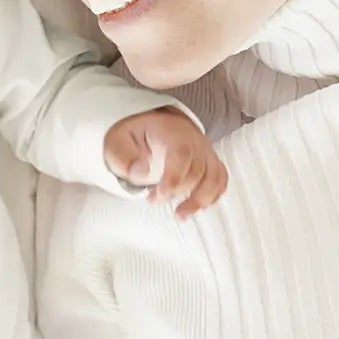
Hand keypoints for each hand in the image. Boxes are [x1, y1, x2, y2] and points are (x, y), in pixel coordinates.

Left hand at [104, 107, 227, 217]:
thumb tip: (142, 173)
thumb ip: (124, 159)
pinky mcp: (210, 162)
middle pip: (197, 170)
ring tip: (180, 215)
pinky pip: (221, 180)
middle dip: (177, 191)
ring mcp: (205, 152)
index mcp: (171, 132)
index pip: (181, 153)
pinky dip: (212, 196)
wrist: (153, 124)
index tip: (160, 194)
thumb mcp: (117, 142)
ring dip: (200, 200)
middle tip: (153, 199)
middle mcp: (194, 141)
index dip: (174, 177)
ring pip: (214, 177)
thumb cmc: (135, 136)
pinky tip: (196, 207)